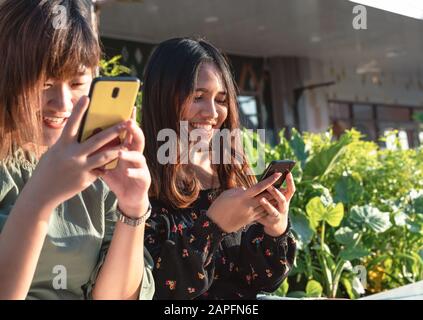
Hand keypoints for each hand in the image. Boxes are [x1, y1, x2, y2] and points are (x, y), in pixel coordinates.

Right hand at [28, 96, 126, 210]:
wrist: (42, 192)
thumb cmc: (49, 167)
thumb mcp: (55, 152)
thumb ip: (70, 143)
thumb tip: (85, 132)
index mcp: (62, 145)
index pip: (71, 124)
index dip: (79, 110)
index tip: (87, 97)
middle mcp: (72, 155)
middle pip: (97, 140)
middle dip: (114, 130)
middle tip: (128, 122)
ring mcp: (81, 168)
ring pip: (105, 156)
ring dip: (118, 149)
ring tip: (128, 143)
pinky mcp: (86, 179)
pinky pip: (101, 170)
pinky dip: (107, 165)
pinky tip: (114, 161)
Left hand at [101, 109, 150, 217]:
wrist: (129, 197)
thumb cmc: (117, 178)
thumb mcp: (107, 163)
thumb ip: (100, 151)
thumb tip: (84, 136)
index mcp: (127, 148)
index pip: (128, 131)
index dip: (129, 119)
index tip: (127, 107)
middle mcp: (136, 154)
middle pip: (137, 139)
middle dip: (134, 131)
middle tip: (128, 123)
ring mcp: (141, 166)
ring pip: (139, 156)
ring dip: (130, 153)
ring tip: (121, 152)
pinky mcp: (144, 179)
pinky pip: (139, 174)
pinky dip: (133, 172)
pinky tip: (126, 171)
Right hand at [206, 173, 282, 232]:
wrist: (216, 224)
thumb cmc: (219, 206)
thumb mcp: (228, 194)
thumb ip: (240, 190)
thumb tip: (248, 190)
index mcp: (242, 197)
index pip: (259, 187)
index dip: (269, 180)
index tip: (277, 174)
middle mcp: (248, 205)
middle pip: (266, 196)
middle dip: (275, 190)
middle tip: (284, 183)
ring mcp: (250, 214)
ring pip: (266, 205)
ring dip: (274, 200)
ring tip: (281, 193)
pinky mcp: (250, 220)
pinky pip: (262, 213)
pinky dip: (268, 208)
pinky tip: (273, 204)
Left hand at [255, 173, 295, 236]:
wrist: (277, 224)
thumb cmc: (275, 205)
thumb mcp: (278, 198)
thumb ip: (274, 190)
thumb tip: (268, 175)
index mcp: (286, 199)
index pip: (291, 190)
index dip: (290, 182)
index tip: (288, 173)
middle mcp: (284, 208)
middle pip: (282, 200)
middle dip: (275, 193)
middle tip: (269, 186)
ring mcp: (278, 216)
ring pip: (273, 211)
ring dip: (267, 205)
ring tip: (261, 199)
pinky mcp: (270, 222)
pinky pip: (264, 218)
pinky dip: (259, 214)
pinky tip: (253, 210)